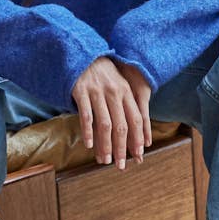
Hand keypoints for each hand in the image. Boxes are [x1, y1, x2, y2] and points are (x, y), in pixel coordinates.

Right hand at [71, 55, 145, 169]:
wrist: (82, 53)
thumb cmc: (102, 74)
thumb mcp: (118, 85)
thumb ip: (125, 106)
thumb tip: (130, 134)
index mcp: (126, 92)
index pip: (136, 120)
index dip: (137, 139)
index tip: (137, 156)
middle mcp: (114, 92)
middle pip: (121, 125)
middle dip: (122, 148)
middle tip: (120, 166)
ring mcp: (97, 91)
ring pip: (105, 124)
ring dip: (105, 145)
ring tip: (104, 160)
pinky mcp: (81, 90)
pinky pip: (86, 115)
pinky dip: (88, 131)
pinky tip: (88, 144)